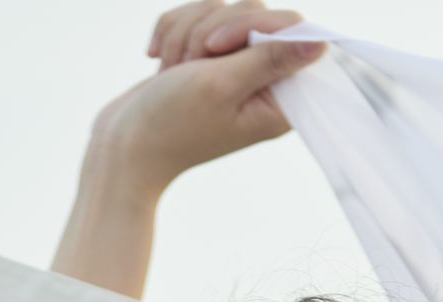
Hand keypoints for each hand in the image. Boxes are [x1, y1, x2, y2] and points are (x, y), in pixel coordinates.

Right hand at [87, 5, 325, 198]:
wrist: (120, 146)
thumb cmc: (169, 125)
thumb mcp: (221, 85)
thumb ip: (270, 58)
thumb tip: (322, 42)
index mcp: (277, 99)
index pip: (290, 30)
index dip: (251, 26)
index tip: (217, 50)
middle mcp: (260, 82)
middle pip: (254, 12)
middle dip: (210, 31)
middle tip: (190, 69)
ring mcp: (230, 68)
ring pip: (219, 9)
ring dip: (186, 34)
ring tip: (173, 71)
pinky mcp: (203, 58)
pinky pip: (194, 16)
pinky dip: (171, 33)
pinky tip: (159, 63)